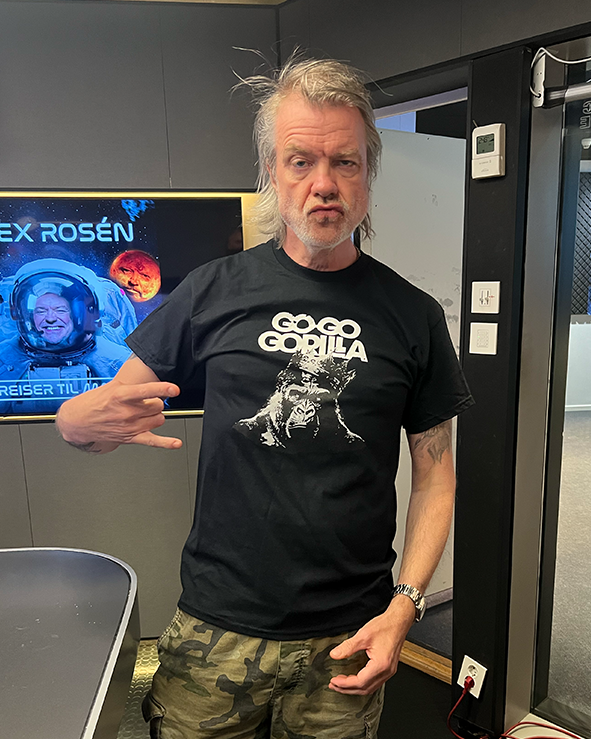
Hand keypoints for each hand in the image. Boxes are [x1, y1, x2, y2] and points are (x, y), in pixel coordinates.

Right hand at [57, 379, 182, 449]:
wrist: (77, 422)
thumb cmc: (93, 403)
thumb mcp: (111, 387)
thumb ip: (131, 385)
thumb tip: (149, 378)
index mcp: (121, 396)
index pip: (146, 391)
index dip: (163, 389)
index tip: (174, 389)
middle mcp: (127, 412)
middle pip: (158, 405)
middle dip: (154, 402)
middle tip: (145, 402)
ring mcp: (129, 426)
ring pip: (159, 419)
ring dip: (156, 416)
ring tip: (144, 413)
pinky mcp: (130, 438)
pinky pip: (152, 441)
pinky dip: (166, 443)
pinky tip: (176, 443)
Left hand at [328, 595, 415, 694]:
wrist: (398, 621)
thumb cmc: (385, 626)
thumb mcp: (363, 635)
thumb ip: (347, 647)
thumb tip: (335, 655)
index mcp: (381, 664)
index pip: (360, 682)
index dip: (345, 684)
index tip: (334, 681)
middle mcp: (386, 671)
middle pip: (365, 689)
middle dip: (347, 689)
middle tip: (334, 685)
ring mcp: (389, 671)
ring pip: (370, 688)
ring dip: (355, 688)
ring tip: (342, 684)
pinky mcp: (389, 668)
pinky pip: (375, 682)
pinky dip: (363, 683)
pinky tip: (355, 679)